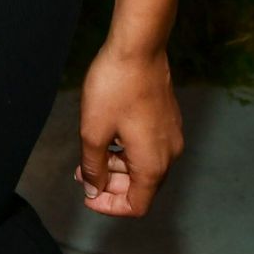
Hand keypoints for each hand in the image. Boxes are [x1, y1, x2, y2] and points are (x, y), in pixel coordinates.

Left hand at [76, 43, 183, 217]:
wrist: (138, 47)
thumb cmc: (114, 86)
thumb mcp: (93, 131)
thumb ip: (93, 167)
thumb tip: (93, 190)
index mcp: (153, 164)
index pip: (136, 205)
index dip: (110, 206)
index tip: (88, 195)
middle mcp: (169, 154)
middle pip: (141, 186)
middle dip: (110, 184)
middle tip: (82, 173)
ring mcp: (171, 134)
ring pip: (143, 164)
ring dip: (116, 165)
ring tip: (89, 152)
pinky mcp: (168, 118)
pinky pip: (148, 146)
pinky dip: (127, 149)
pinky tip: (107, 134)